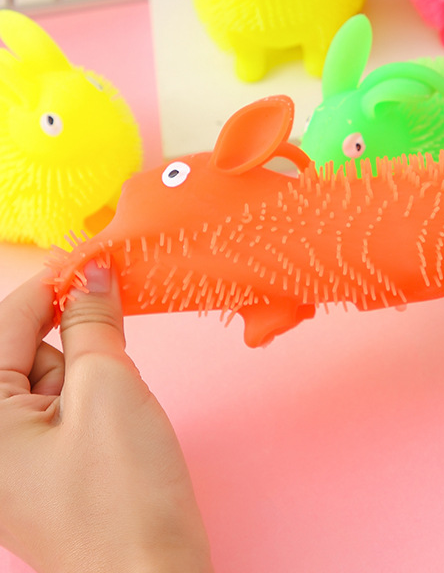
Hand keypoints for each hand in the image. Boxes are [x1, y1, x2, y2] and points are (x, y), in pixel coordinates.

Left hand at [0, 262, 212, 572]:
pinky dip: (89, 399)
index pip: (9, 320)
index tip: (96, 254)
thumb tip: (92, 274)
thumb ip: (93, 323)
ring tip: (117, 417)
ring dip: (87, 374)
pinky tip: (113, 428)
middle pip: (25, 349)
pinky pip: (57, 408)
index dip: (56, 281)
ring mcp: (7, 459)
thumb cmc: (122, 497)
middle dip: (74, 340)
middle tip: (112, 366)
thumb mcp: (109, 390)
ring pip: (48, 376)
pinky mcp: (34, 469)